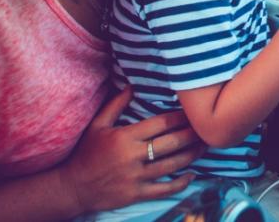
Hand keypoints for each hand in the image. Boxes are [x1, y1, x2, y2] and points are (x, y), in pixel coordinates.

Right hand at [57, 87, 204, 213]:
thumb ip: (116, 104)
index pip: (160, 124)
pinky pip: (165, 189)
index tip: (192, 112)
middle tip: (205, 129)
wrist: (73, 186)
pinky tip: (192, 175)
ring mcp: (136, 177)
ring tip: (204, 146)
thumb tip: (132, 85)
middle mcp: (133, 157)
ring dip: (192, 155)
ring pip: (172, 165)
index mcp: (125, 137)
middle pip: (171, 143)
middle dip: (191, 135)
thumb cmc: (86, 153)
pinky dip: (181, 183)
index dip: (180, 117)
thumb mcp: (97, 125)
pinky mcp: (137, 194)